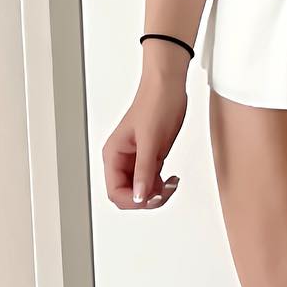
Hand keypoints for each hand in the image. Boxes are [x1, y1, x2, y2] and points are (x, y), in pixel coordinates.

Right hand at [102, 77, 186, 210]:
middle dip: (146, 198)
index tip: (151, 197)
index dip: (133, 200)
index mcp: (113, 154)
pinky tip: (172, 179)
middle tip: (164, 191)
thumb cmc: (156, 103)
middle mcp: (122, 159)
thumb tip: (138, 197)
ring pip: (140, 190)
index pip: (115, 191)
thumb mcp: (150, 140)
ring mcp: (136, 159)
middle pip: (127, 194)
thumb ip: (144, 171)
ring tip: (171, 184)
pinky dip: (162, 186)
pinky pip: (151, 181)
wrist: (169, 87)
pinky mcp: (150, 157)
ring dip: (157, 193)